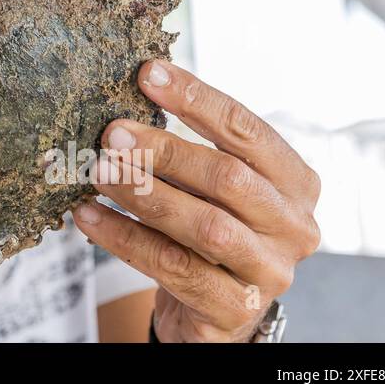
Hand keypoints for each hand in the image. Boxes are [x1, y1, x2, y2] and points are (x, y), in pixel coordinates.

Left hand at [73, 60, 320, 341]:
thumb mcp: (211, 185)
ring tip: (99, 171)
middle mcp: (294, 227)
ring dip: (144, 193)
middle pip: (229, 178)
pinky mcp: (233, 309)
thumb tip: (133, 93)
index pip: (247, 130)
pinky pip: (173, 267)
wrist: (215, 308)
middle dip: (165, 150)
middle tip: (112, 133)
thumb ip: (190, 149)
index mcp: (295, 183)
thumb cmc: (209, 226)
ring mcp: (269, 272)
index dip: (197, 99)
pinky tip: (89, 216)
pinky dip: (125, 238)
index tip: (147, 74)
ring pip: (205, 226)